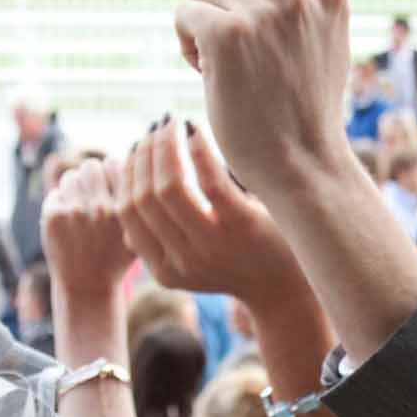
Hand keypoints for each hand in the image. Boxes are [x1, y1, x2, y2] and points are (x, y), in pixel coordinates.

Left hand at [43, 157, 133, 304]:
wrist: (88, 285)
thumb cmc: (115, 254)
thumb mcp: (137, 229)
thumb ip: (134, 197)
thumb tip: (129, 161)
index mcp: (125, 209)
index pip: (116, 164)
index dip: (114, 173)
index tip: (112, 189)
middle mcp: (102, 208)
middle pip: (91, 165)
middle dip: (92, 178)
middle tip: (94, 196)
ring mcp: (76, 212)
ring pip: (71, 176)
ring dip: (75, 189)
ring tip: (81, 209)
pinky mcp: (53, 217)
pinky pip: (55, 192)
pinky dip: (61, 203)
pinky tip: (68, 221)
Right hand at [118, 117, 312, 321]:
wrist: (290, 291)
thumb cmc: (240, 264)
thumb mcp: (192, 259)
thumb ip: (161, 235)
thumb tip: (130, 191)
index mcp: (165, 269)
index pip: (126, 212)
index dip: (127, 174)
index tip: (138, 148)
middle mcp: (184, 261)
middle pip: (144, 197)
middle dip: (145, 155)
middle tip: (157, 129)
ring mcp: (213, 246)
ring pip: (171, 188)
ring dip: (166, 148)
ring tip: (174, 126)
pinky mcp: (244, 227)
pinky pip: (212, 182)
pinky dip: (200, 151)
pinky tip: (199, 132)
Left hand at [173, 0, 351, 193]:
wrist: (303, 165)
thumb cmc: (306, 111)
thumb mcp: (325, 42)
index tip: (258, 23)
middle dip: (225, 5)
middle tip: (242, 56)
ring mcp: (263, 14)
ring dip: (204, 26)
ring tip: (228, 68)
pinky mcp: (227, 34)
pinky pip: (184, 13)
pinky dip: (186, 43)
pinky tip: (207, 74)